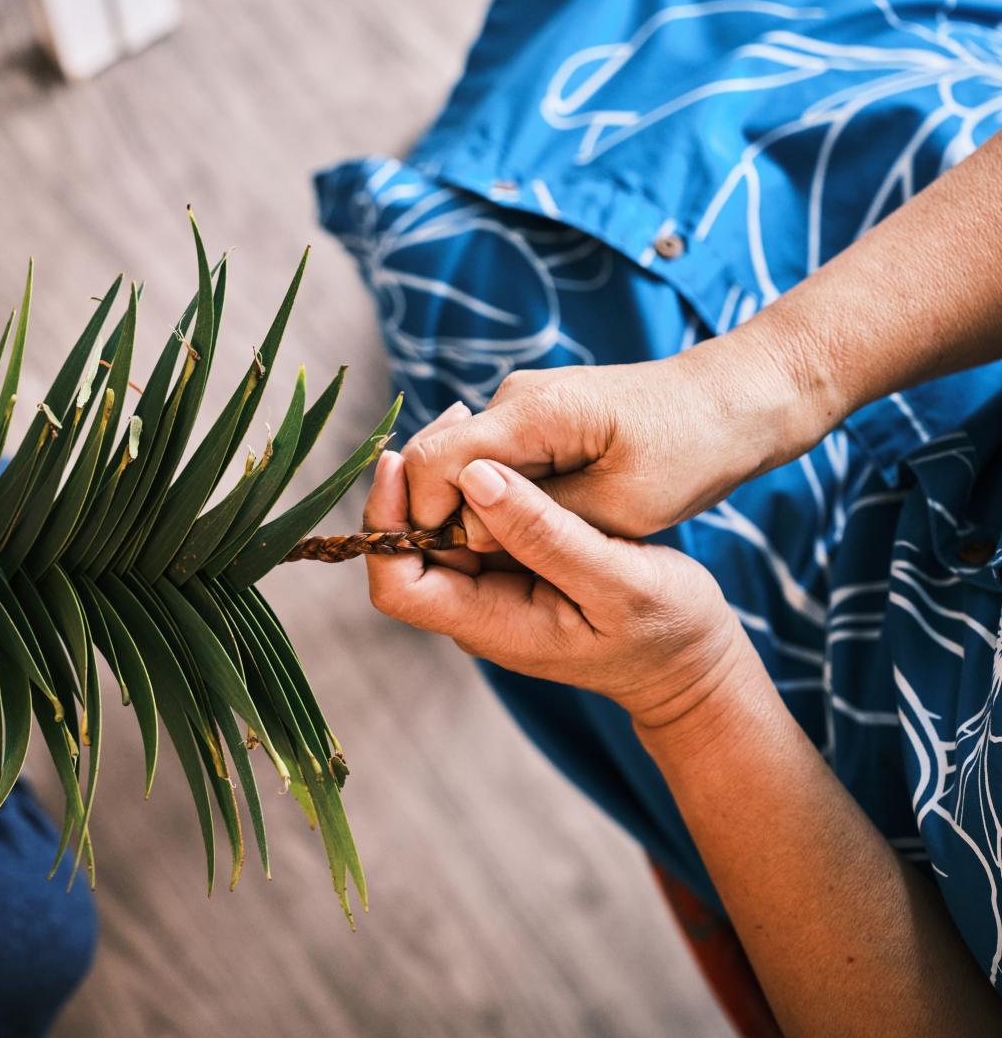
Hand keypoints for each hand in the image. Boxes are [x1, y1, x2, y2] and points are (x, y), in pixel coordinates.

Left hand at [365, 449, 754, 727]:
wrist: (692, 662)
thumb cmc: (667, 631)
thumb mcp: (619, 580)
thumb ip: (546, 534)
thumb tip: (472, 477)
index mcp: (491, 625)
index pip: (398, 586)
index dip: (386, 523)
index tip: (400, 461)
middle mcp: (476, 609)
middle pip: (408, 547)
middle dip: (415, 483)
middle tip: (451, 418)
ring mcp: (491, 589)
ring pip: (438, 527)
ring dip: (445, 475)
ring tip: (471, 417)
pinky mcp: (511, 568)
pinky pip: (473, 521)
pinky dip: (476, 481)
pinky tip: (496, 441)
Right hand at [400, 337, 822, 543]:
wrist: (740, 398)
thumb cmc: (696, 449)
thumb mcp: (625, 505)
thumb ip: (541, 521)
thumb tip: (465, 533)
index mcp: (532, 411)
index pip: (433, 461)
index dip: (426, 520)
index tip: (459, 569)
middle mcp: (513, 399)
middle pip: (439, 466)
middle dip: (450, 523)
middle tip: (497, 573)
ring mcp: (522, 405)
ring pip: (466, 470)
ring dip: (482, 515)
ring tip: (532, 554)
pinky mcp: (537, 419)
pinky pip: (495, 465)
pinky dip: (504, 503)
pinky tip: (547, 528)